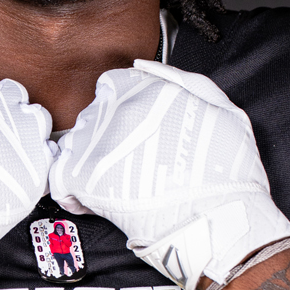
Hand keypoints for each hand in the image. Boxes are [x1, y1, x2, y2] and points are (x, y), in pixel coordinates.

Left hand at [49, 59, 289, 289]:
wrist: (219, 221)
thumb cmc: (228, 171)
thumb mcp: (222, 108)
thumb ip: (184, 81)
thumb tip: (145, 69)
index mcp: (144, 88)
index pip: (112, 87)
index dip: (122, 111)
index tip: (135, 133)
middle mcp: (114, 109)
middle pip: (93, 117)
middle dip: (107, 139)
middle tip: (133, 165)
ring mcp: (96, 143)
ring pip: (76, 146)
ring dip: (92, 164)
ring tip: (120, 185)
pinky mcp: (82, 179)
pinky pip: (61, 180)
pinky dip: (75, 193)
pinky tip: (98, 202)